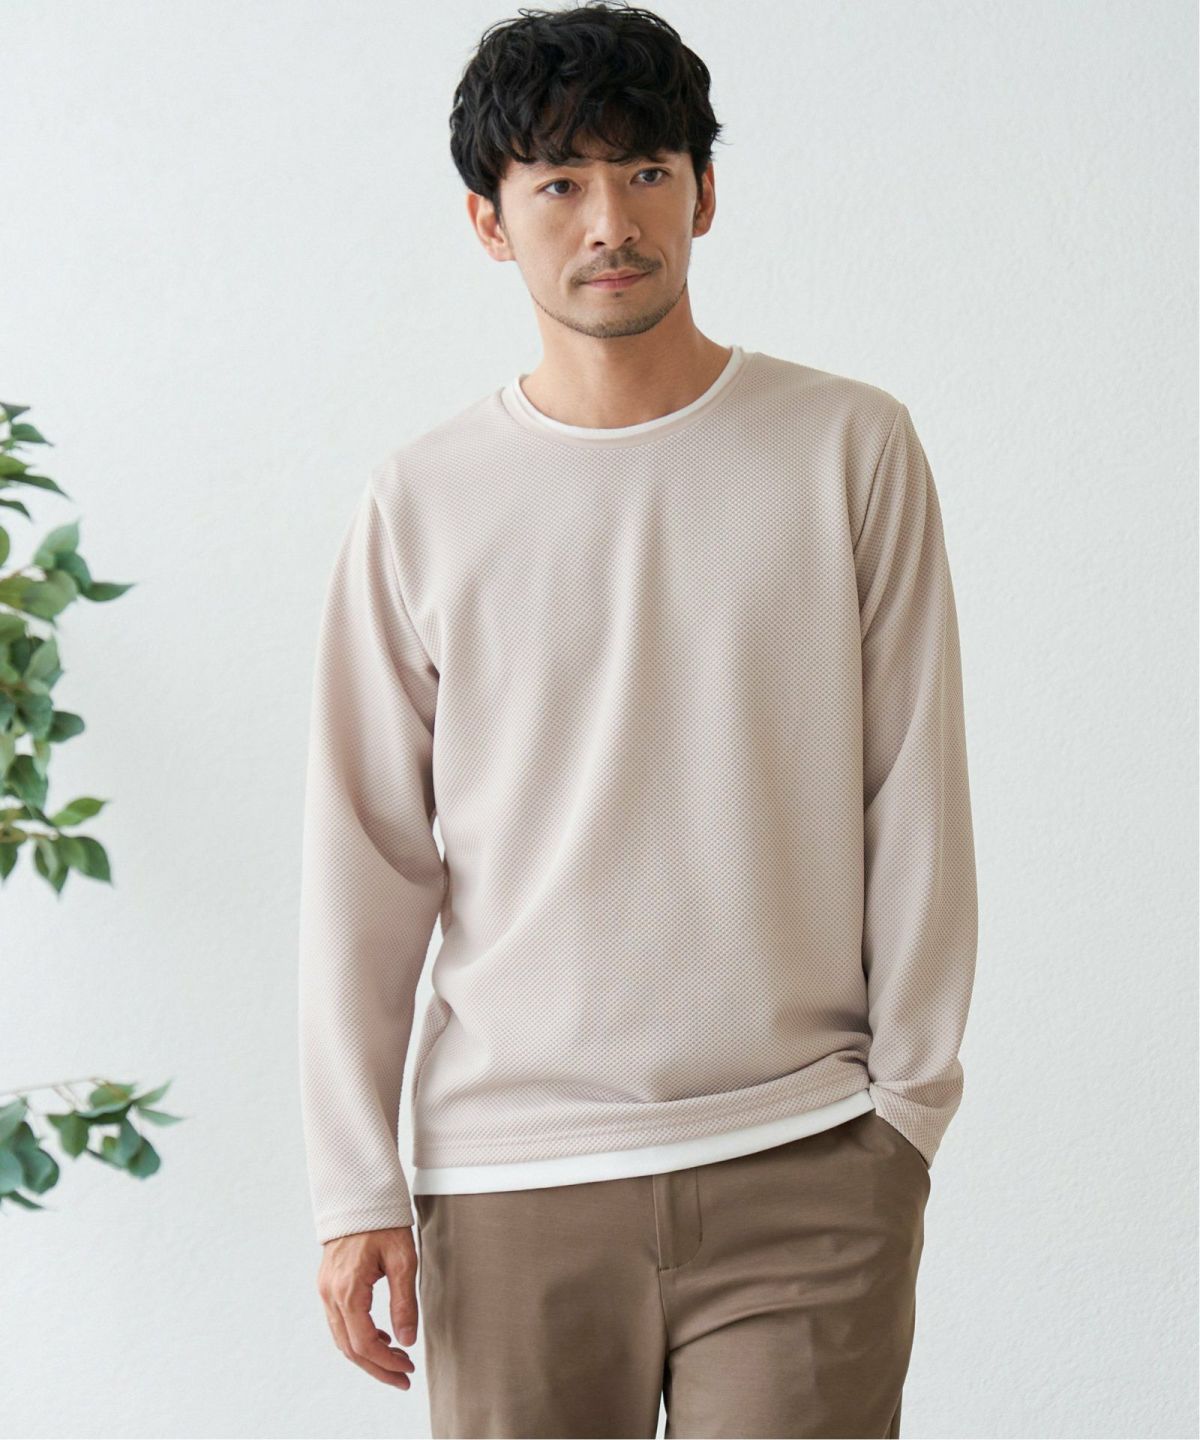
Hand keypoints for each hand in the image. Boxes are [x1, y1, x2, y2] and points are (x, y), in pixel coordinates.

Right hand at [317, 1225, 418, 1387]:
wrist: (358, 1194)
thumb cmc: (383, 1221)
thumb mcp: (402, 1259)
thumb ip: (404, 1302)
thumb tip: (407, 1340)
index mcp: (348, 1289)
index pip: (363, 1342)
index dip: (386, 1362)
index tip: (408, 1368)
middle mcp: (330, 1294)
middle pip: (349, 1348)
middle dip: (377, 1367)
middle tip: (403, 1378)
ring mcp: (326, 1289)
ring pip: (342, 1338)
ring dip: (367, 1355)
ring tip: (396, 1360)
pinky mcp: (328, 1284)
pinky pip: (339, 1322)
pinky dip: (358, 1337)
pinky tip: (380, 1336)